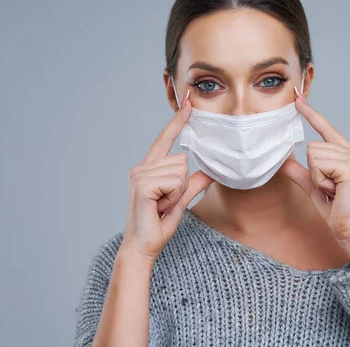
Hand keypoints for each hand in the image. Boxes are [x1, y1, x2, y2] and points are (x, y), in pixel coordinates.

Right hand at [121, 90, 213, 263]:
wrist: (143, 247)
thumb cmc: (158, 225)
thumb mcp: (181, 201)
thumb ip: (193, 185)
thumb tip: (210, 172)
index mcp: (148, 168)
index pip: (165, 139)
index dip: (178, 121)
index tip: (188, 101)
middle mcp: (141, 167)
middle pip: (182, 160)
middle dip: (182, 184)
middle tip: (166, 203)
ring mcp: (139, 174)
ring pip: (180, 170)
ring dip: (178, 192)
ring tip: (162, 206)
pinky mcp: (142, 184)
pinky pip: (175, 181)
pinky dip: (173, 196)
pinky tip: (159, 207)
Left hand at [279, 90, 349, 265]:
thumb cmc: (336, 209)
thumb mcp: (312, 187)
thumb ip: (300, 172)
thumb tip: (283, 161)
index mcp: (346, 154)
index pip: (325, 128)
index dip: (311, 113)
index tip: (297, 97)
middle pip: (313, 146)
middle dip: (313, 170)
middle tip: (328, 188)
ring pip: (313, 154)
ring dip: (316, 176)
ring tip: (331, 190)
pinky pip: (318, 164)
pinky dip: (319, 180)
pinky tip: (333, 190)